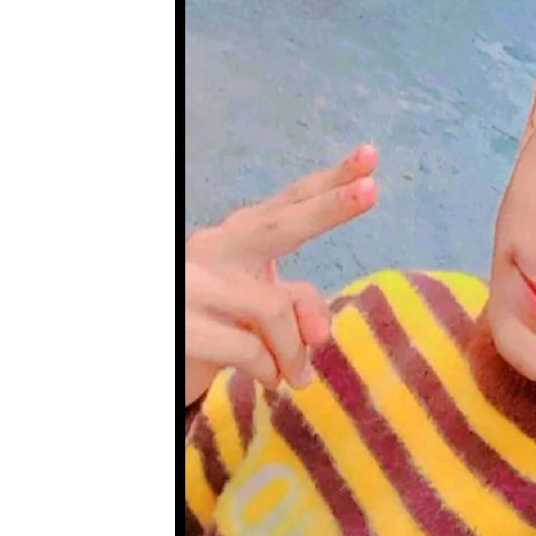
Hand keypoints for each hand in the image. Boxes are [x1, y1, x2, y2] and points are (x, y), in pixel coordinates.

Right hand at [184, 145, 377, 405]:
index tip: (370, 156)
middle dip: (330, 207)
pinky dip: (270, 369)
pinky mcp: (186, 326)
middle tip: (371, 190)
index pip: (292, 200)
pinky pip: (250, 351)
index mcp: (241, 234)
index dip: (332, 180)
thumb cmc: (221, 321)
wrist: (164, 349)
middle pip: (281, 223)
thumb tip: (319, 336)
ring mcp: (196, 284)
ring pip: (274, 309)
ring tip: (298, 376)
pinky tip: (271, 379)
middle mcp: (218, 247)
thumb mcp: (265, 306)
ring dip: (293, 349)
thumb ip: (299, 304)